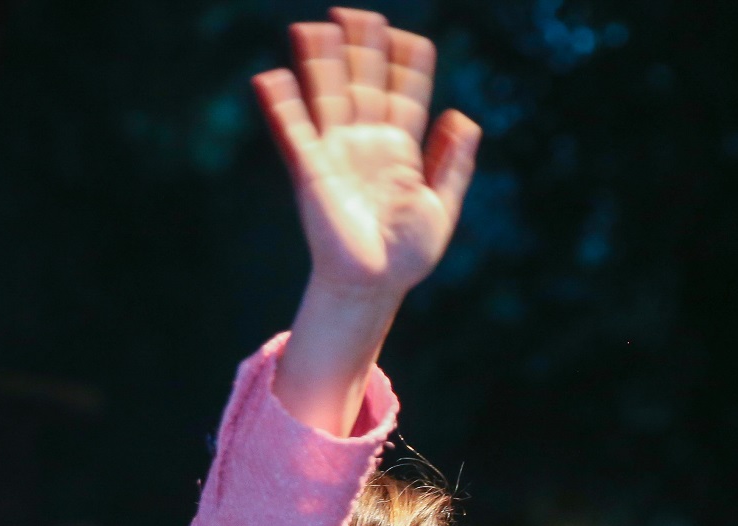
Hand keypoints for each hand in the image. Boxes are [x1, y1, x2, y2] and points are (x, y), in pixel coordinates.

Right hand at [253, 10, 478, 302]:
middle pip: (363, 83)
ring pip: (328, 97)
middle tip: (356, 13)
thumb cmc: (409, 254)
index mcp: (400, 148)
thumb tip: (465, 118)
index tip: (407, 37)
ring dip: (321, 63)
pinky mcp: (313, 173)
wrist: (377, 286)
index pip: (403, 92)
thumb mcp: (441, 205)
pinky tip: (273, 78)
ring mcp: (337, 154)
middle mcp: (367, 142)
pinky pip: (295, 134)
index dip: (405, 64)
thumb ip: (453, 163)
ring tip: (314, 27)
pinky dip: (283, 107)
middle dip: (361, 49)